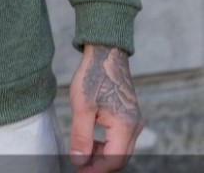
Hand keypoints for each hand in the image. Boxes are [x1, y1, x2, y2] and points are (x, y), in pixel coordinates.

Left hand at [68, 44, 142, 171]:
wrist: (105, 51)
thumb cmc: (93, 74)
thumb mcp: (82, 105)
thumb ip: (81, 136)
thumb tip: (79, 161)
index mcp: (125, 125)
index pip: (113, 160)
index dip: (94, 169)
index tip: (76, 169)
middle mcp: (135, 126)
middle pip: (119, 157)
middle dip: (98, 164)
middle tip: (77, 162)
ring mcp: (134, 120)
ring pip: (120, 149)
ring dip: (101, 154)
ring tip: (81, 151)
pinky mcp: (129, 115)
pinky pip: (120, 137)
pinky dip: (106, 143)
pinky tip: (90, 139)